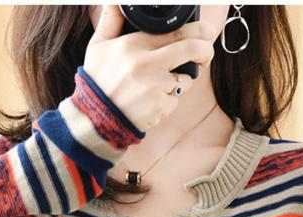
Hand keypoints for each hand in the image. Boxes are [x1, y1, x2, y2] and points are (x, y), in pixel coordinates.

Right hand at [83, 4, 217, 132]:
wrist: (93, 119)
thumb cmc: (97, 82)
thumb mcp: (98, 46)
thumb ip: (110, 21)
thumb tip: (115, 1)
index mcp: (133, 44)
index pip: (175, 32)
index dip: (198, 31)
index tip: (209, 32)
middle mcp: (145, 63)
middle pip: (190, 50)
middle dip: (205, 51)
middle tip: (207, 54)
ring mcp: (153, 86)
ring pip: (184, 80)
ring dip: (180, 82)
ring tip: (160, 86)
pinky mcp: (158, 107)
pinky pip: (175, 101)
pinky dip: (169, 102)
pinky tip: (152, 103)